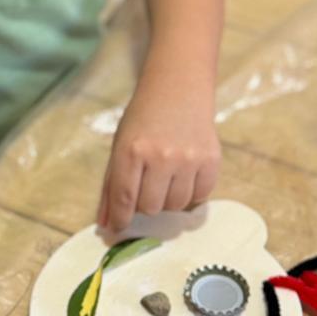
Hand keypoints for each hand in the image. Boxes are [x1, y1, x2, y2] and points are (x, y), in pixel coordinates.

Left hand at [97, 72, 220, 236]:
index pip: (124, 199)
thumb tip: (105, 224)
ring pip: (176, 206)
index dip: (120, 219)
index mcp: (131, 150)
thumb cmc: (144, 118)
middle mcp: (161, 156)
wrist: (179, 88)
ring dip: (168, 199)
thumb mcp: (120, 145)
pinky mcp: (211, 160)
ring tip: (167, 177)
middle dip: (146, 203)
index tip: (119, 226)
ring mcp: (188, 159)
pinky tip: (185, 174)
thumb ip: (111, 186)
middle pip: (151, 207)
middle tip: (148, 184)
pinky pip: (200, 197)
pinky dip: (191, 193)